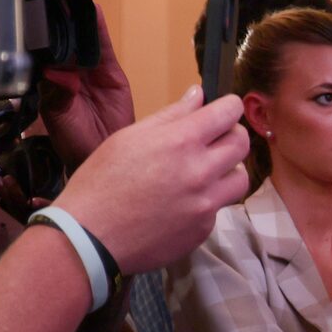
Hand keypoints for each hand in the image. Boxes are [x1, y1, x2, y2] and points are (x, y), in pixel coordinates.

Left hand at [37, 0, 133, 166]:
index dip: (39, 23)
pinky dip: (98, 27)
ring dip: (78, 9)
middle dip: (58, 8)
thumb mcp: (59, 118)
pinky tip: (94, 8)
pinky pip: (103, 46)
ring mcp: (89, 71)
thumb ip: (57, 94)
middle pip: (63, 33)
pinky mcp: (110, 73)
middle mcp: (67, 71)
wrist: (103, 155)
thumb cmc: (75, 143)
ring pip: (83, 34)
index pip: (42, 46)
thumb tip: (57, 72)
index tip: (32, 2)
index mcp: (48, 80)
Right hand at [56, 87, 250, 273]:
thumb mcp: (128, 138)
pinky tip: (181, 202)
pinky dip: (207, 200)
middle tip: (213, 139)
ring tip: (204, 172)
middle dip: (231, 135)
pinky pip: (219, 207)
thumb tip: (198, 94)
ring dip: (228, 170)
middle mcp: (200, 172)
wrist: (89, 237)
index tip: (222, 110)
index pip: (229, 113)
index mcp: (180, 142)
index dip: (228, 107)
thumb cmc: (100, 182)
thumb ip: (170, 115)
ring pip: (240, 178)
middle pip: (242, 143)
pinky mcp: (203, 229)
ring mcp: (205, 204)